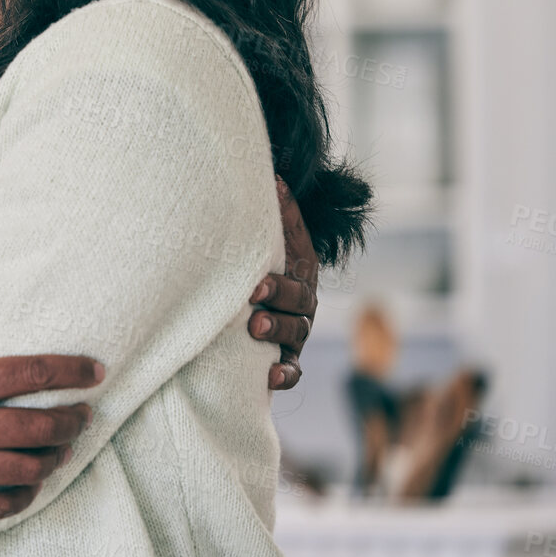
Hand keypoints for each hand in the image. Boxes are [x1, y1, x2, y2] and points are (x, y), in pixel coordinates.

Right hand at [0, 254, 99, 517]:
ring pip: (27, 469)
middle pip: (41, 427)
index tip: (94, 371)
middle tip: (84, 415)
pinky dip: (22, 495)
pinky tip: (28, 486)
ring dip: (53, 458)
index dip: (71, 371)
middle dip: (72, 421)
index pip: (32, 374)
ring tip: (62, 449)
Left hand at [248, 178, 317, 389]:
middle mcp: (302, 301)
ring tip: (256, 329)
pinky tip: (270, 378)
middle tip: (252, 302)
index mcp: (299, 268)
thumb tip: (275, 178)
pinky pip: (294, 370)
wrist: (257, 295)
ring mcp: (297, 330)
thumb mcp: (272, 236)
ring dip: (278, 331)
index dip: (280, 277)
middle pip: (299, 302)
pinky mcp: (287, 356)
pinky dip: (286, 374)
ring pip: (296, 334)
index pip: (300, 267)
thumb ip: (279, 212)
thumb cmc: (260, 259)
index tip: (254, 284)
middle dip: (277, 301)